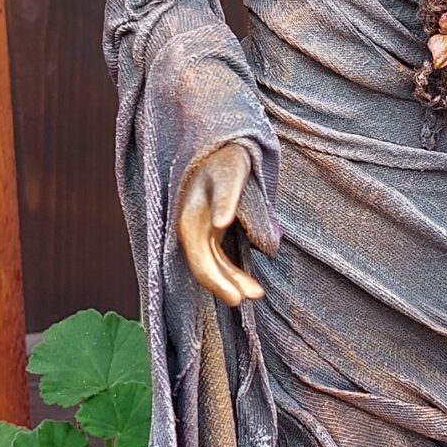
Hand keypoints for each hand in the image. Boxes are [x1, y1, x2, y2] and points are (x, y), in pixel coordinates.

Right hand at [177, 142, 265, 306]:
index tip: (237, 299)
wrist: (222, 147)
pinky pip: (219, 257)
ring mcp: (200, 232)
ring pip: (213, 265)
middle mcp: (191, 231)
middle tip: (254, 296)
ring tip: (257, 293)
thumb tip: (222, 224)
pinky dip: (232, 270)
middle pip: (206, 268)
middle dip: (228, 286)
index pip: (200, 262)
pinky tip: (248, 281)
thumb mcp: (229, 175)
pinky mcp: (211, 230)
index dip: (217, 282)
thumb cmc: (226, 160)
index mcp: (190, 222)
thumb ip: (226, 200)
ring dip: (232, 281)